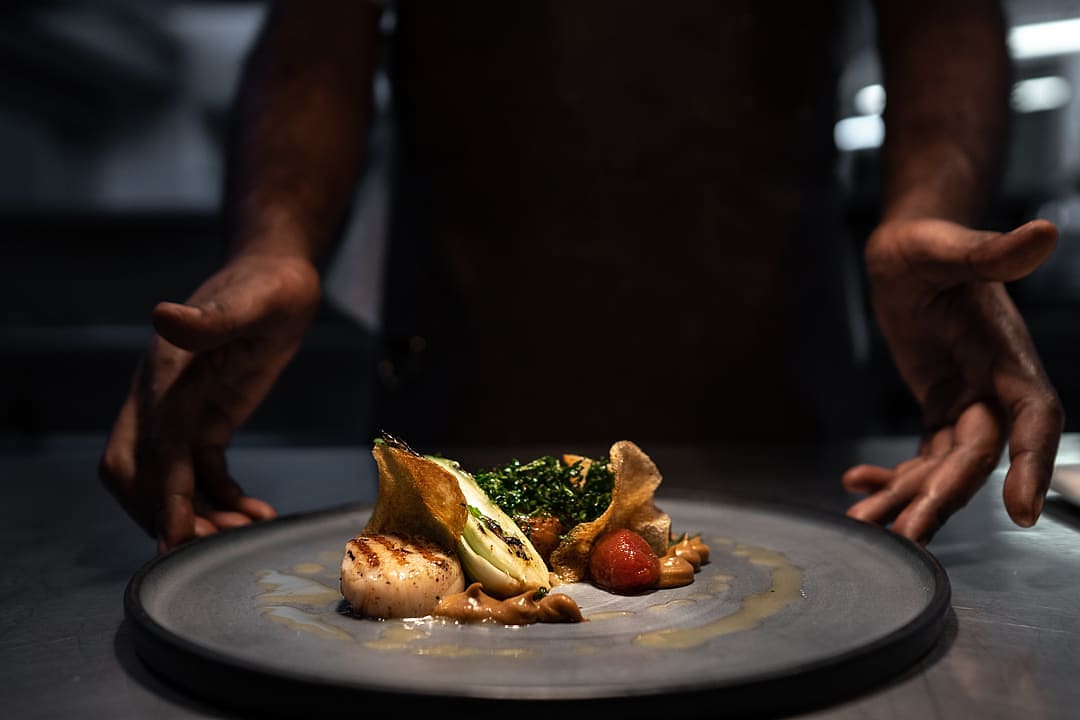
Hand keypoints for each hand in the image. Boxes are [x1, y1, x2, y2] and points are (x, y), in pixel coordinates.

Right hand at [99, 254, 320, 552]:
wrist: (279, 277)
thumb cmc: (268, 285)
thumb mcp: (252, 299)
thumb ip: (211, 318)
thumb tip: (163, 317)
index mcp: (164, 373)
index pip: (154, 446)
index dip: (165, 493)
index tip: (178, 537)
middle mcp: (161, 397)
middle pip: (139, 474)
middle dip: (169, 516)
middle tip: (214, 550)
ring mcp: (181, 411)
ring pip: (169, 480)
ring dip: (198, 514)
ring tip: (246, 534)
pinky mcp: (206, 418)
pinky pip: (201, 471)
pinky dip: (220, 498)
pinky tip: (254, 514)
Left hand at [843, 218, 1063, 543]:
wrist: (907, 248)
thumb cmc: (929, 243)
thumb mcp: (948, 246)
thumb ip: (989, 253)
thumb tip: (1043, 234)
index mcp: (1006, 355)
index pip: (1032, 418)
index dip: (1032, 463)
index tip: (1023, 511)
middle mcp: (993, 387)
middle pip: (976, 458)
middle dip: (942, 497)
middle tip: (903, 534)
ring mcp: (967, 401)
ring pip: (944, 467)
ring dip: (907, 497)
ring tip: (863, 522)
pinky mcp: (940, 405)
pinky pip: (923, 455)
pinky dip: (893, 475)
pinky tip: (855, 483)